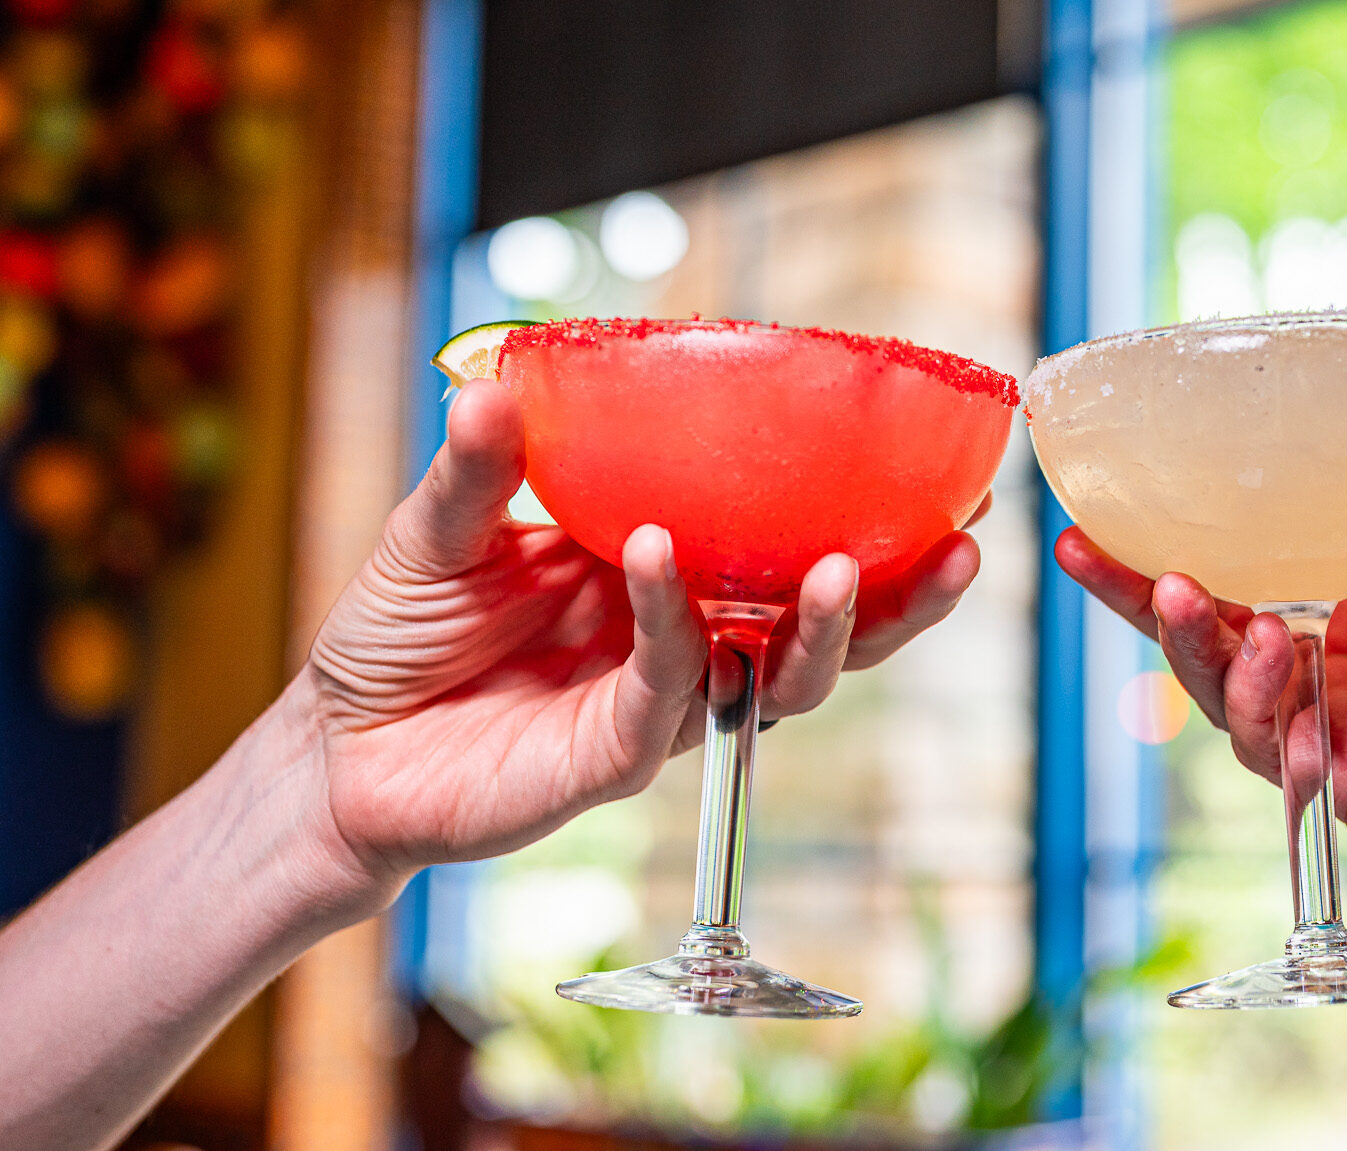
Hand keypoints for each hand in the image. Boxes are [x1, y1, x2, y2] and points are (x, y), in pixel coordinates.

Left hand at [291, 379, 982, 899]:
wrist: (337, 746)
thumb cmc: (402, 634)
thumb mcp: (441, 526)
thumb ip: (482, 464)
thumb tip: (497, 382)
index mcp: (669, 576)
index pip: (784, 546)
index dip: (862, 519)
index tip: (931, 470)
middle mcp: (684, 640)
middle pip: (820, 627)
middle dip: (898, 595)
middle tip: (956, 542)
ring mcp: (658, 700)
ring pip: (775, 677)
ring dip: (820, 628)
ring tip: (835, 569)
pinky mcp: (615, 753)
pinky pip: (666, 686)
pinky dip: (670, 619)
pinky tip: (658, 553)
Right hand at [1059, 415, 1346, 964]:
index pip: (1276, 547)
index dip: (1203, 521)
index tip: (1133, 484)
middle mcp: (1346, 655)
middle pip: (1219, 618)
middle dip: (1145, 589)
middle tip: (1090, 548)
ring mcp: (1341, 726)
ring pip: (1231, 688)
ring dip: (1202, 649)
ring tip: (1195, 603)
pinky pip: (1283, 760)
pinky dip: (1266, 724)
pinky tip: (1280, 693)